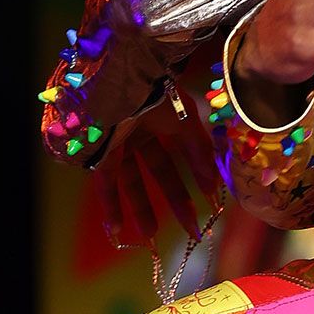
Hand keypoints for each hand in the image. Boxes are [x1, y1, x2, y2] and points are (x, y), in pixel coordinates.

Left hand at [92, 83, 220, 250]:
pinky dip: (111, 207)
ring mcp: (119, 143)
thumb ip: (200, 152)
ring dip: (141, 208)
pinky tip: (117, 230)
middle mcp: (141, 132)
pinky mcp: (98, 153)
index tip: (210, 204)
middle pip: (160, 172)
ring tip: (151, 235)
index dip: (196, 179)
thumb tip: (215, 186)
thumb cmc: (156, 92)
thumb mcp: (186, 122)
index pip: (182, 156)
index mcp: (163, 120)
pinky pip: (105, 184)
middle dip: (175, 200)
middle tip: (191, 229)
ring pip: (132, 182)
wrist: (123, 77)